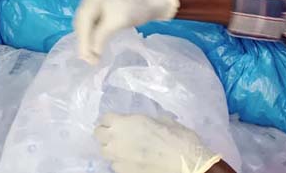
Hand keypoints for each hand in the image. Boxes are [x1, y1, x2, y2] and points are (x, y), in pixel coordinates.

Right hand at [73, 0, 178, 64]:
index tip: (86, 58)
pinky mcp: (98, 8)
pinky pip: (90, 23)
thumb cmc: (137, 9)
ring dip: (87, 40)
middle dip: (84, 41)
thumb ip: (101, 36)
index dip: (83, 39)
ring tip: (91, 56)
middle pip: (81, 21)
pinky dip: (92, 35)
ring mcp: (93, 1)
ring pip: (85, 24)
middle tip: (89, 60)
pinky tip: (95, 45)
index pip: (83, 19)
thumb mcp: (117, 22)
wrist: (151, 2)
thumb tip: (90, 53)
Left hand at [95, 113, 221, 172]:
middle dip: (105, 133)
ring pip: (104, 151)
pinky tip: (130, 161)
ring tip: (121, 149)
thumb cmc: (179, 139)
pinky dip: (120, 162)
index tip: (117, 122)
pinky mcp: (124, 172)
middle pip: (98, 134)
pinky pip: (115, 165)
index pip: (105, 118)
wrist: (187, 165)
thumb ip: (149, 120)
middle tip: (115, 135)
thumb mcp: (165, 121)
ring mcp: (119, 158)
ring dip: (110, 148)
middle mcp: (116, 139)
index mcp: (125, 123)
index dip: (111, 120)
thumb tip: (149, 121)